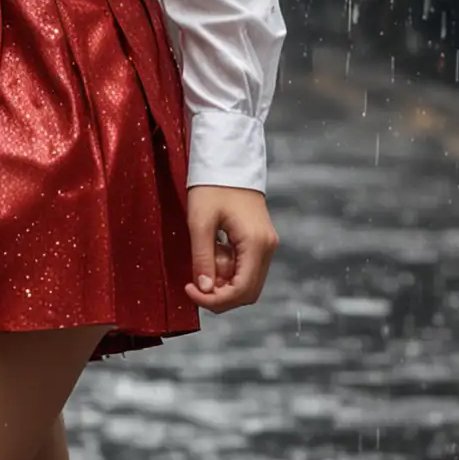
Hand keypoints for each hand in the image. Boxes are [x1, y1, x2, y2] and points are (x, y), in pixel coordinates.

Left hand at [184, 183, 277, 314]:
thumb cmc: (212, 186)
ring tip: (204, 260)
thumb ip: (202, 258)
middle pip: (248, 292)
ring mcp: (267, 244)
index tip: (190, 289)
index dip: (215, 300)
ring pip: (248, 281)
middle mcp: (268, 247)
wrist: (227, 159)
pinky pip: (247, 267)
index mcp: (256, 244)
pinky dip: (229, 269)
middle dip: (220, 294)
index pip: (241, 291)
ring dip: (224, 281)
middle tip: (195, 281)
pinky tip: (214, 252)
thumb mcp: (199, 222)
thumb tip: (205, 290)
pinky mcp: (260, 240)